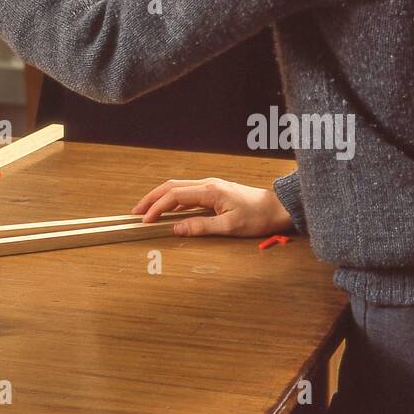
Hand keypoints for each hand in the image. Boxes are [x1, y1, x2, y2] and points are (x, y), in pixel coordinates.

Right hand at [132, 178, 293, 237]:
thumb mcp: (230, 227)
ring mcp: (210, 186)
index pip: (175, 196)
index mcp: (209, 190)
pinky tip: (168, 209)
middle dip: (151, 198)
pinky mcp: (214, 191)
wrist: (277, 207)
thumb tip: (177, 229)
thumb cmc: (257, 217)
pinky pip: (187, 192)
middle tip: (136, 212)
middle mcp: (207, 184)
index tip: (145, 220)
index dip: (157, 207)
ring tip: (146, 210)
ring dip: (160, 197)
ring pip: (178, 187)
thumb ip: (201, 227)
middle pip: (171, 187)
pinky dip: (172, 199)